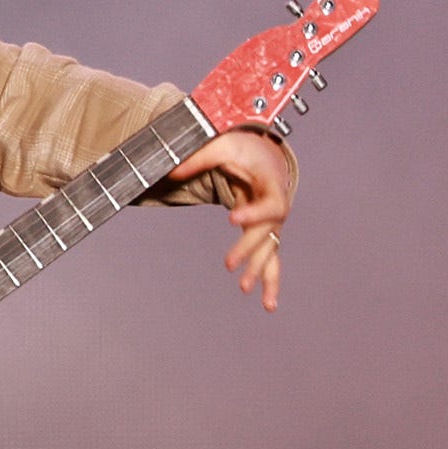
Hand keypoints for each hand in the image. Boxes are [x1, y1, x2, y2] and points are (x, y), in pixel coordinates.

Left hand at [169, 126, 297, 310]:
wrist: (264, 155)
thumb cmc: (243, 149)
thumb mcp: (221, 144)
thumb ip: (198, 157)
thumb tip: (171, 171)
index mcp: (271, 185)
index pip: (269, 204)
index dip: (253, 214)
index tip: (232, 220)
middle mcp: (276, 207)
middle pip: (265, 233)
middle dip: (247, 250)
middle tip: (228, 265)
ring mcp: (272, 223)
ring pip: (270, 250)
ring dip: (259, 271)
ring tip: (245, 289)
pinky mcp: (265, 233)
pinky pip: (270, 259)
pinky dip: (269, 281)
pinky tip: (267, 304)